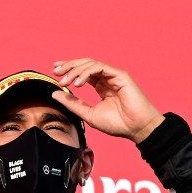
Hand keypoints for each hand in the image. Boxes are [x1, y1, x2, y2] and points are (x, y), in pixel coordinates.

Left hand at [50, 59, 165, 143]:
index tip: (55, 72)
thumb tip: (55, 93)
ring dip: (75, 70)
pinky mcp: (120, 75)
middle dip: (69, 66)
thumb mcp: (89, 114)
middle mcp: (107, 78)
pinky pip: (99, 68)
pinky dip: (86, 73)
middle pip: (85, 64)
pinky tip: (77, 83)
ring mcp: (114, 75)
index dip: (69, 69)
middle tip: (56, 72)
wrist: (136, 129)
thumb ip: (73, 104)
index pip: (83, 72)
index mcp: (102, 86)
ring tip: (65, 81)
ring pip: (91, 64)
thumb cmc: (118, 124)